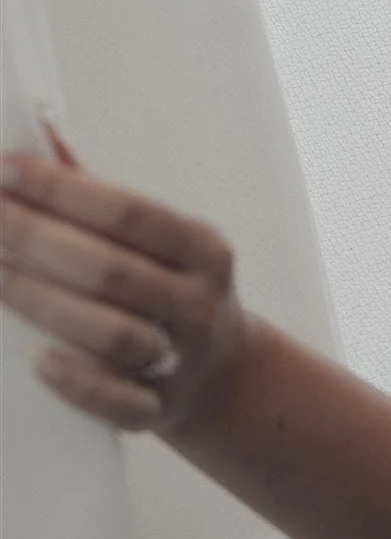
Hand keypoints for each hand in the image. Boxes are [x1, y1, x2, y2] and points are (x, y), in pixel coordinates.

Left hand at [0, 128, 246, 434]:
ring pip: (113, 335)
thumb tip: (38, 128)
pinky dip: (77, 385)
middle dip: (36, 241)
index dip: (63, 191)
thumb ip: (96, 192)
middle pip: (113, 270)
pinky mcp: (163, 410)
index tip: (6, 171)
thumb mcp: (156, 240)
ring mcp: (185, 360)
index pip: (130, 212)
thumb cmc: (165, 286)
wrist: (220, 375)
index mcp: (204, 248)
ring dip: (42, 305)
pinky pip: (120, 405)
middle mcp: (201, 302)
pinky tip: (35, 361)